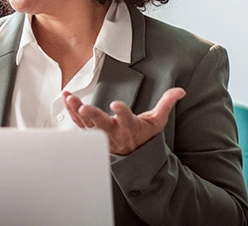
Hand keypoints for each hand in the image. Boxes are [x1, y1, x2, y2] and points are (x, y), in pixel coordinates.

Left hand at [63, 88, 184, 155]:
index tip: (116, 104)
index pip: (127, 120)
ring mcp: (101, 134)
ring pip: (87, 124)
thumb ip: (166, 104)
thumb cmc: (144, 135)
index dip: (122, 113)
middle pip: (102, 125)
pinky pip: (79, 124)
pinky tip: (67, 100)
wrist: (132, 155)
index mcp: (130, 128)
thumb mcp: (157, 121)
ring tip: (70, 98)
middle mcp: (114, 132)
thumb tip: (180, 91)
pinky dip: (72, 112)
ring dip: (77, 111)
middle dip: (93, 116)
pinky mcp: (92, 134)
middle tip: (84, 108)